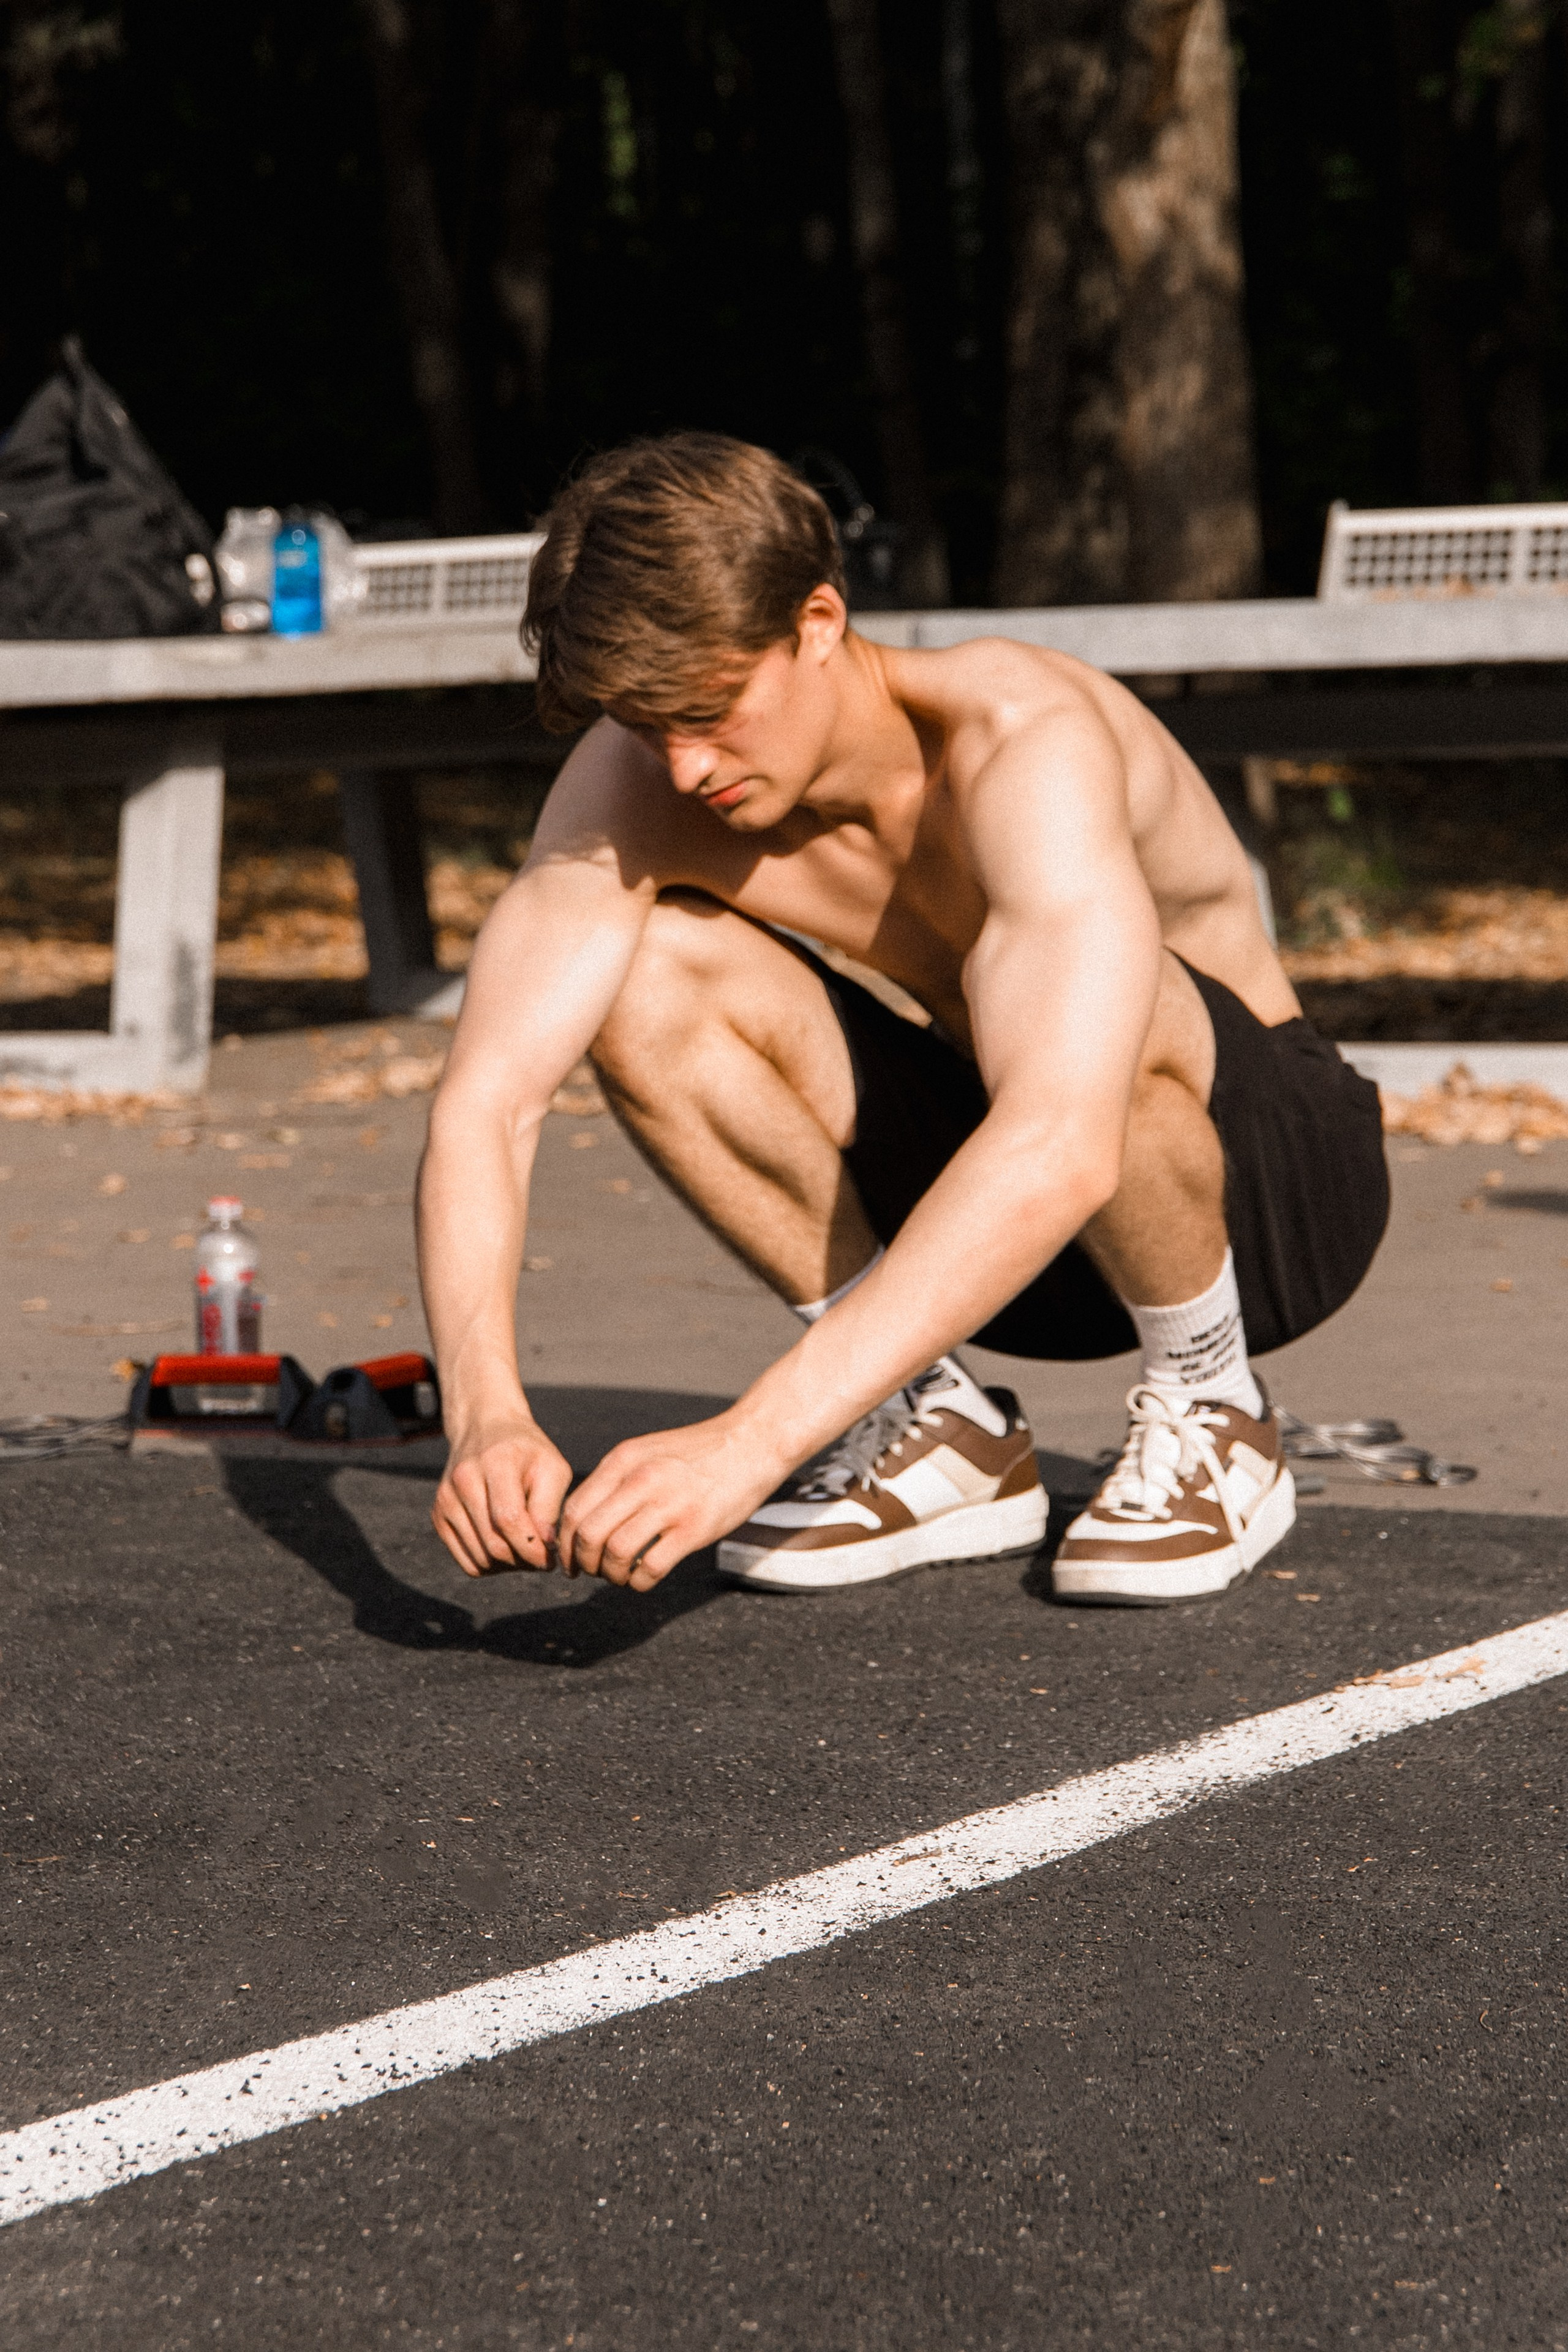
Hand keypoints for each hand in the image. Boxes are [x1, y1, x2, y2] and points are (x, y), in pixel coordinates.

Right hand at [433, 1412, 572, 1576]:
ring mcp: (446, 1499)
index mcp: (495, 1462)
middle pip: (493, 1544)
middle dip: (524, 1560)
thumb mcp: (552, 1467)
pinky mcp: (438, 1515)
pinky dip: (490, 1565)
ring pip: (480, 1559)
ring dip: (508, 1566)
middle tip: (542, 1558)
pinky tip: (506, 1548)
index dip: (533, 1548)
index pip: (509, 1520)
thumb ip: (550, 1506)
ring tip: (525, 1549)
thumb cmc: (527, 1452)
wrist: (485, 1428)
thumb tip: (545, 1546)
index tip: (551, 1557)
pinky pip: (467, 1562)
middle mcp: (463, 1480)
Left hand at [557, 1413, 782, 1589]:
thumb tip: (584, 1521)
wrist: (751, 1443)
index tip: (571, 1559)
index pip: (574, 1509)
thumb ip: (617, 1479)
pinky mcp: (694, 1529)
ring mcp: (668, 1504)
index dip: (565, 1543)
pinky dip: (639, 1582)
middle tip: (592, 1572)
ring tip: (620, 1575)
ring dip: (610, 1574)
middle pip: (588, 1534)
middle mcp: (641, 1480)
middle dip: (583, 1563)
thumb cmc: (698, 1453)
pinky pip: (650, 1568)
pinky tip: (643, 1579)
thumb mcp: (648, 1451)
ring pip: (614, 1553)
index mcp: (624, 1460)